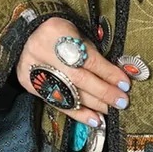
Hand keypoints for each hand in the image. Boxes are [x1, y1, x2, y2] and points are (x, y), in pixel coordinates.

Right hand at [17, 16, 137, 127]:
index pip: (86, 57)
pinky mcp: (30, 84)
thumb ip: (93, 52)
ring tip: (110, 112)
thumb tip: (118, 75)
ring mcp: (33, 70)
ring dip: (93, 105)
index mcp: (56, 31)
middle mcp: (41, 51)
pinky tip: (94, 119)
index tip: (124, 84)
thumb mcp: (77, 33)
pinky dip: (78, 113)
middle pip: (77, 77)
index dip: (108, 72)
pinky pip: (57, 103)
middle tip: (121, 102)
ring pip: (68, 93)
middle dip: (103, 92)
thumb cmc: (60, 33)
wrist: (28, 35)